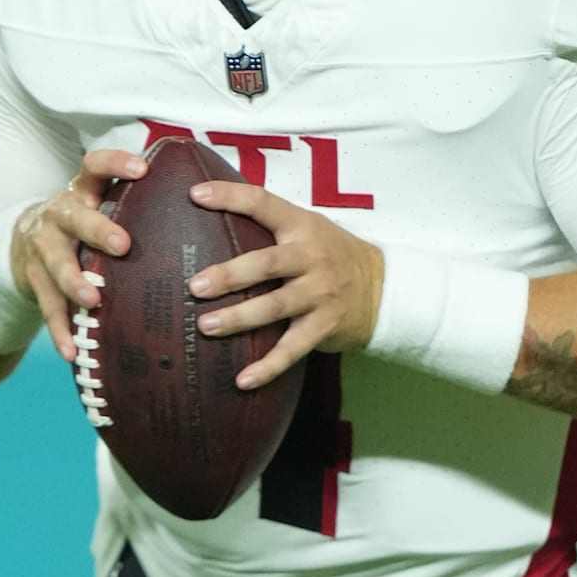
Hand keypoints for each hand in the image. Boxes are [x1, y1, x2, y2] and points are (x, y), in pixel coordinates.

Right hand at [11, 148, 145, 359]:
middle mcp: (60, 214)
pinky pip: (47, 306)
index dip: (116, 163)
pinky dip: (60, 329)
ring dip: (74, 282)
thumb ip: (138, 203)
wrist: (23, 241)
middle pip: (75, 216)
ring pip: (57, 263)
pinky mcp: (33, 280)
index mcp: (83, 191)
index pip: (95, 166)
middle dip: (97, 229)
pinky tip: (71, 351)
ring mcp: (43, 247)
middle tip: (123, 245)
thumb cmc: (82, 223)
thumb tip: (209, 201)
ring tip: (92, 300)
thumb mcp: (100, 203)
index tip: (142, 168)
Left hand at [188, 180, 384, 389]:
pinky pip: (292, 350)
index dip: (230, 197)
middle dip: (230, 275)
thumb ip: (269, 224)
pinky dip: (268, 367)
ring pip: (275, 307)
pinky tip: (243, 381)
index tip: (195, 195)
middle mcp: (311, 258)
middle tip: (196, 286)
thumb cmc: (330, 255)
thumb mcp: (308, 228)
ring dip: (239, 318)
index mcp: (301, 227)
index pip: (264, 203)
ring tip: (207, 326)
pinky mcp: (323, 327)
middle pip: (267, 264)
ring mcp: (319, 294)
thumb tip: (209, 210)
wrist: (382, 289)